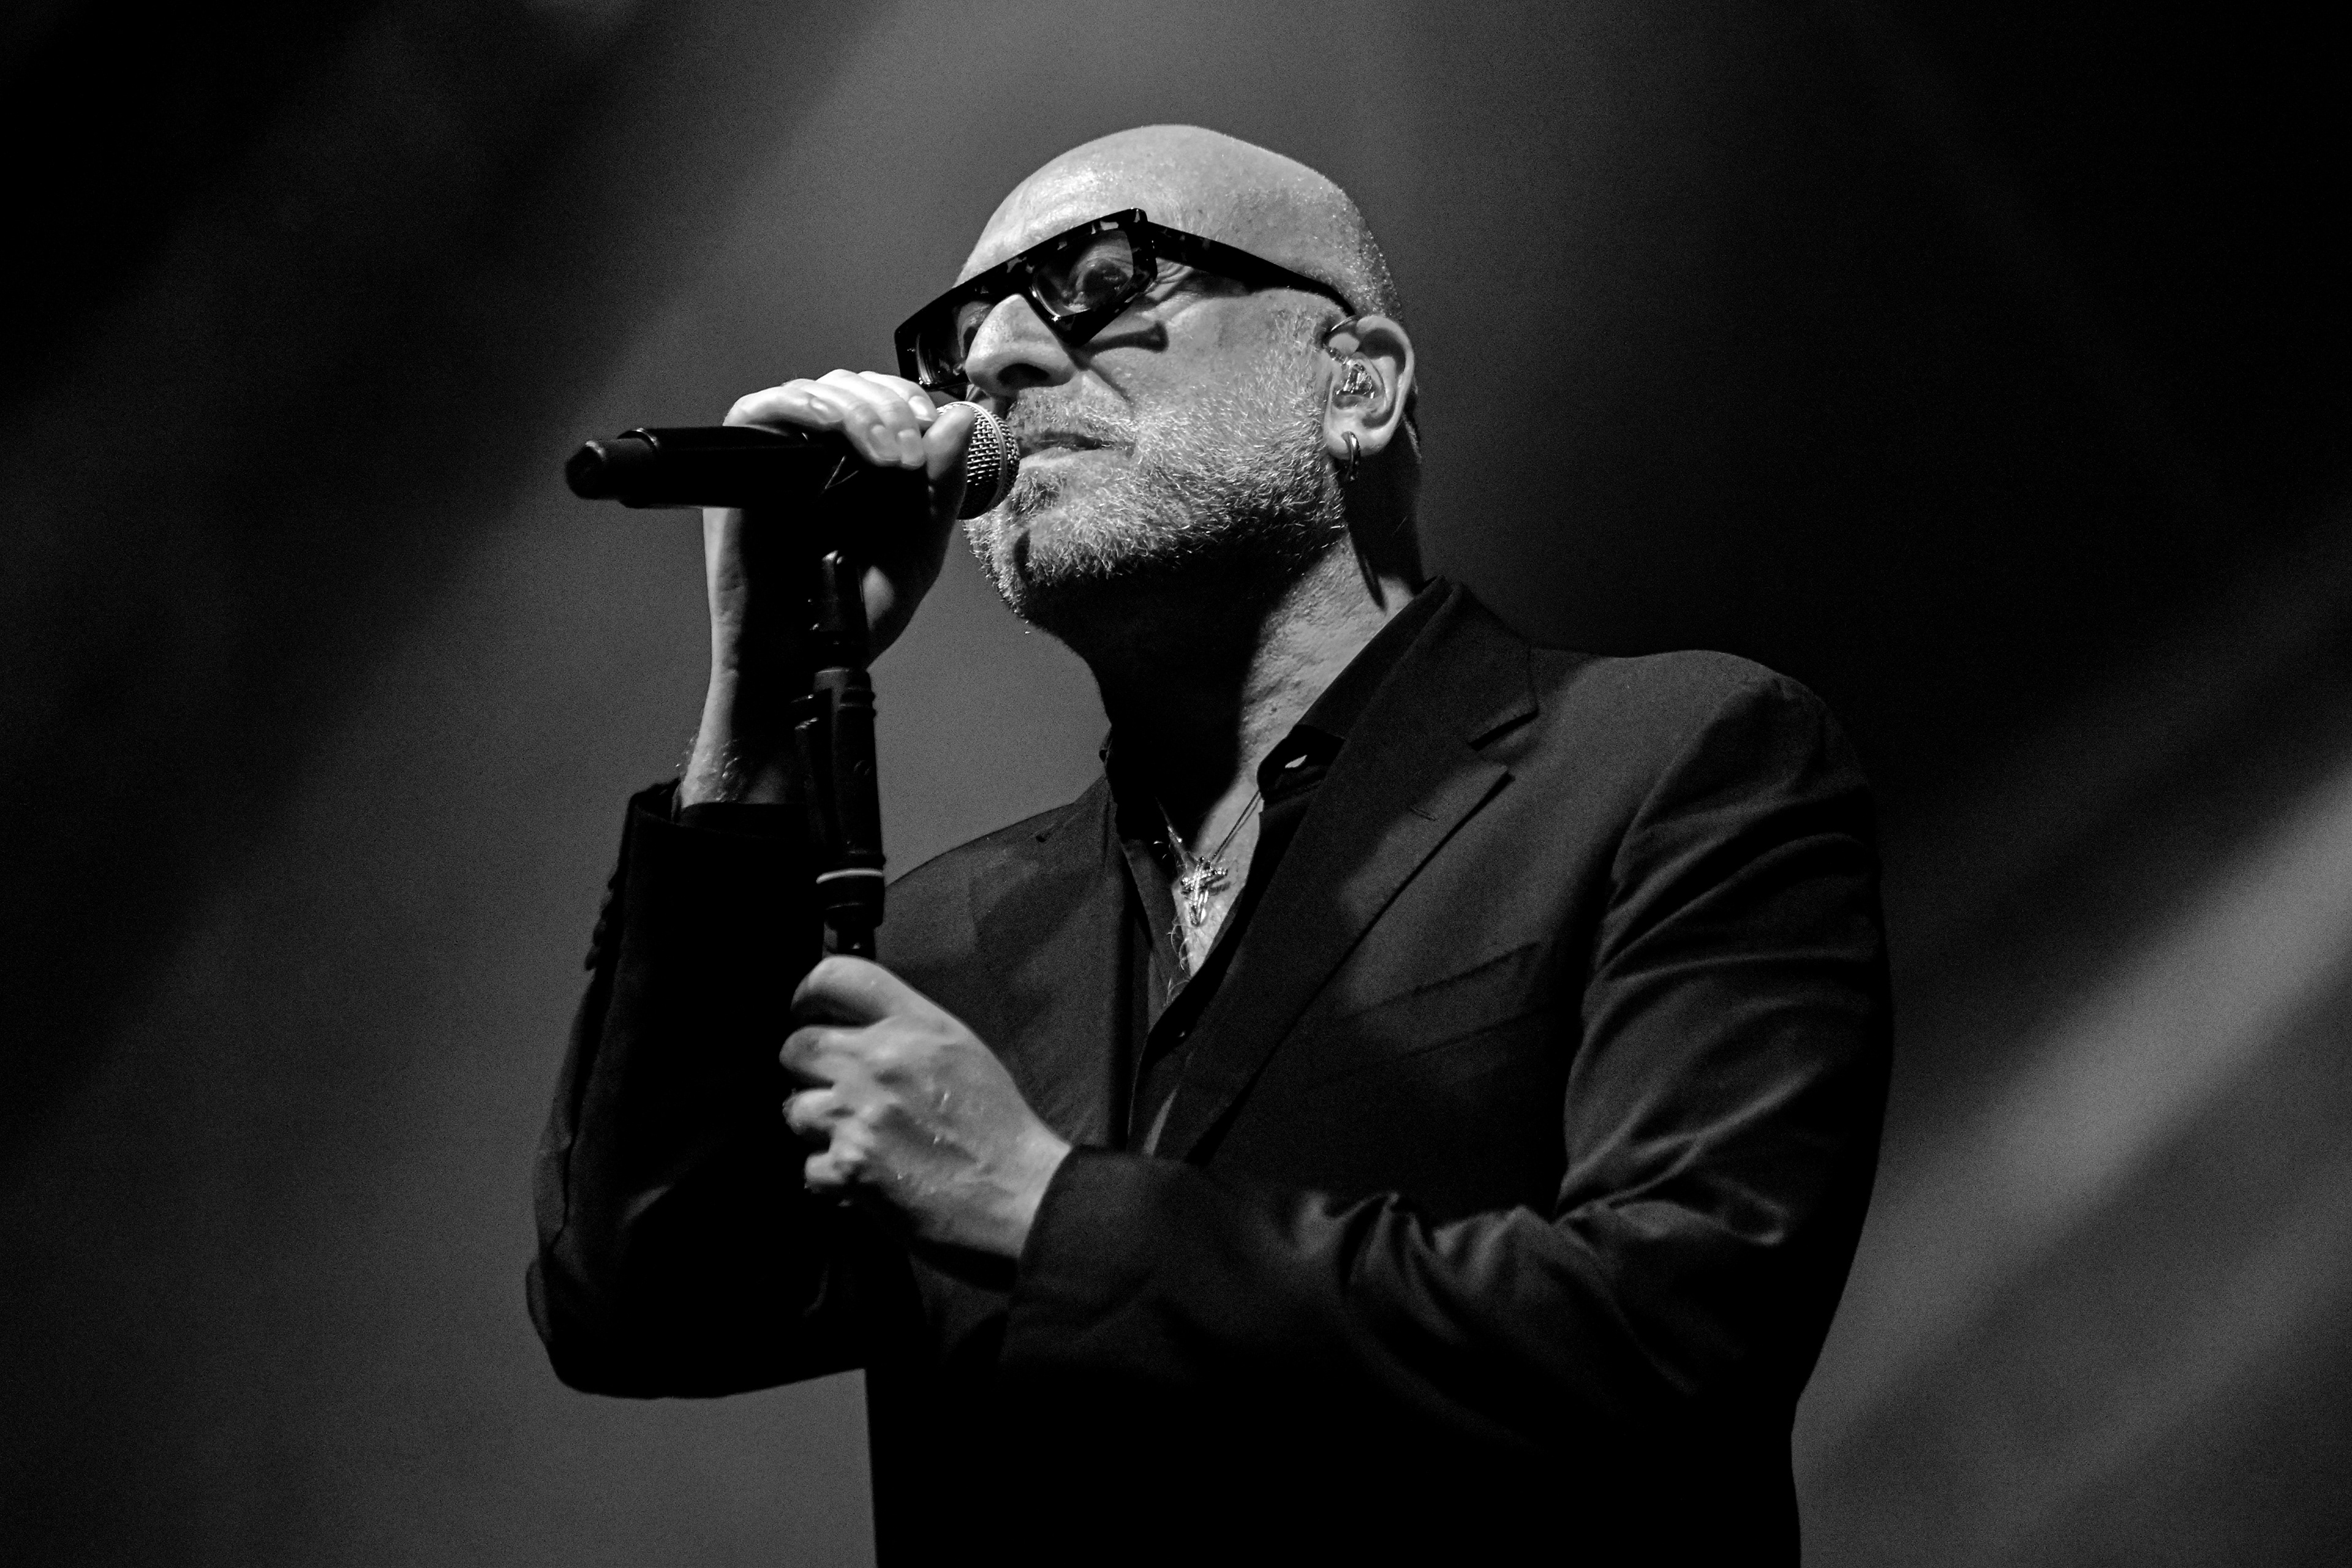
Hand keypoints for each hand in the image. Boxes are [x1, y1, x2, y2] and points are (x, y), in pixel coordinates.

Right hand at [683, 370, 984, 804]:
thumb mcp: (918, 549)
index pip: (877, 400)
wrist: (803, 663)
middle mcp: (814, 460)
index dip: (905, 398)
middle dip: (889, 404)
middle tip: (911, 455)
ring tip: (892, 457)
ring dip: (861, 410)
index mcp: (856, 472)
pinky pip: (759, 411)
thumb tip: (959, 418)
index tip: (931, 425)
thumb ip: (940, 486)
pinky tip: (844, 435)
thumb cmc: (853, 619)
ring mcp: (775, 465)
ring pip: (812, 391)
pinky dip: (805, 408)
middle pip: (847, 386)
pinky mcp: (738, 474)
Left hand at [782, 956, 1070, 1258]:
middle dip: (807, 1069)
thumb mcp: (963, 1054)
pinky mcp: (848, 1169)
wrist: (1020, 1200)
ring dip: (818, 1127)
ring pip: (795, 1109)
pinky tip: (867, 1178)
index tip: (805, 1011)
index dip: (809, 993)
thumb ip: (908, 1034)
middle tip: (831, 1088)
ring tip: (858, 1139)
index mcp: (916, 1027)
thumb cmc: (1000, 1132)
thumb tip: (856, 1033)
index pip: (837, 977)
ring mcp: (859, 1116)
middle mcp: (880, 1063)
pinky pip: (808, 1167)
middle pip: (798, 1046)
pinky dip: (831, 1178)